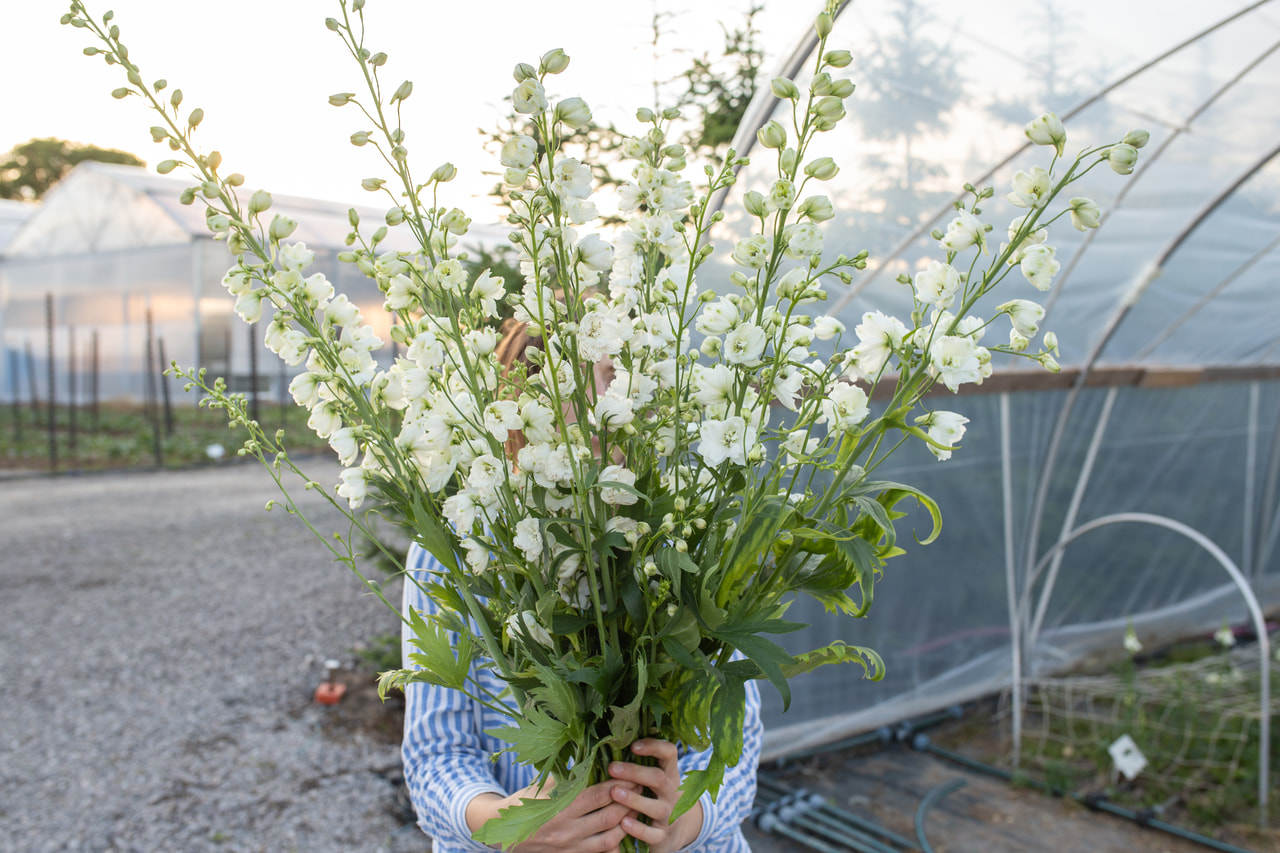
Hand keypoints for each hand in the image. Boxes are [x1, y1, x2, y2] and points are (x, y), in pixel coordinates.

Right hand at [466, 777, 639, 852]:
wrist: (504, 832)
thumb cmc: (526, 801)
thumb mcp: (546, 784)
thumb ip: (571, 774)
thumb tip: (597, 754)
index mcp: (561, 807)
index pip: (600, 795)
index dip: (620, 784)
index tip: (633, 773)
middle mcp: (568, 830)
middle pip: (610, 816)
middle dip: (629, 801)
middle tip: (642, 787)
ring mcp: (571, 848)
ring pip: (611, 837)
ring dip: (627, 822)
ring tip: (637, 807)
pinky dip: (616, 842)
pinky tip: (625, 829)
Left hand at [608, 739, 704, 852]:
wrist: (673, 833)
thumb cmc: (655, 798)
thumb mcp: (654, 781)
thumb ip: (640, 765)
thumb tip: (610, 742)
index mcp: (669, 774)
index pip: (669, 753)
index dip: (654, 746)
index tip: (633, 745)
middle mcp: (672, 793)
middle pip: (658, 778)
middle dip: (635, 772)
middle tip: (612, 767)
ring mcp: (669, 816)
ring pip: (656, 807)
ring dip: (634, 799)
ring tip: (615, 793)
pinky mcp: (662, 837)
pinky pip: (652, 834)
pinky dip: (638, 829)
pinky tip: (623, 823)